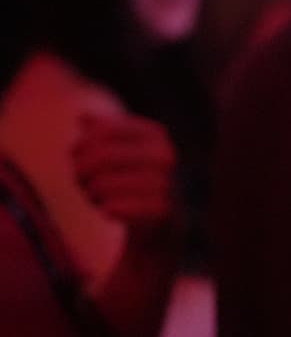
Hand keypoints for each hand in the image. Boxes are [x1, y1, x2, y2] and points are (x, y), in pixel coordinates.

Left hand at [72, 113, 181, 248]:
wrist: (161, 220)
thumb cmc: (131, 178)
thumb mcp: (117, 149)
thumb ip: (101, 130)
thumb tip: (82, 117)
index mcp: (156, 134)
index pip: (103, 130)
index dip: (81, 144)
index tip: (76, 155)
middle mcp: (166, 156)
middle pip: (100, 156)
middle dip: (81, 171)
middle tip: (82, 180)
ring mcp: (167, 183)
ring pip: (102, 184)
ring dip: (92, 193)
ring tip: (98, 197)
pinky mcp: (162, 210)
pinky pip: (113, 207)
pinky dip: (105, 210)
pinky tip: (111, 212)